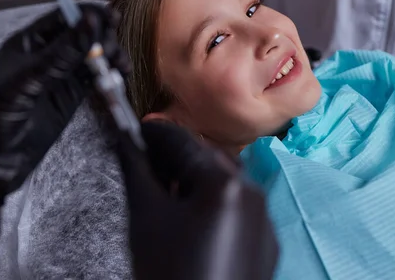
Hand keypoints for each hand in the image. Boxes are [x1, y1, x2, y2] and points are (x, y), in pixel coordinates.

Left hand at [0, 2, 128, 252]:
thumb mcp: (28, 79)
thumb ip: (62, 53)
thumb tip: (92, 21)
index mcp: (28, 43)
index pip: (63, 19)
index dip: (88, 16)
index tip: (113, 17)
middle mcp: (45, 56)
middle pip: (82, 37)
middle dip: (102, 38)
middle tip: (115, 51)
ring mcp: (57, 79)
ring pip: (91, 58)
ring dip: (109, 57)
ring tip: (122, 66)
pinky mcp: (67, 100)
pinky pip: (91, 81)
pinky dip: (107, 77)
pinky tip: (118, 78)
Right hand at [116, 121, 278, 279]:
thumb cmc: (168, 271)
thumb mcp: (147, 217)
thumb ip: (139, 170)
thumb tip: (128, 140)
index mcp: (227, 184)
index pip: (183, 142)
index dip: (154, 133)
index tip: (132, 129)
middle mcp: (254, 194)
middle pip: (209, 159)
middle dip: (176, 156)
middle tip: (146, 161)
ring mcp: (265, 222)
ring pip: (226, 183)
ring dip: (195, 178)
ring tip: (167, 191)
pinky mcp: (266, 246)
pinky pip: (238, 210)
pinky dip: (214, 204)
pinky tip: (192, 220)